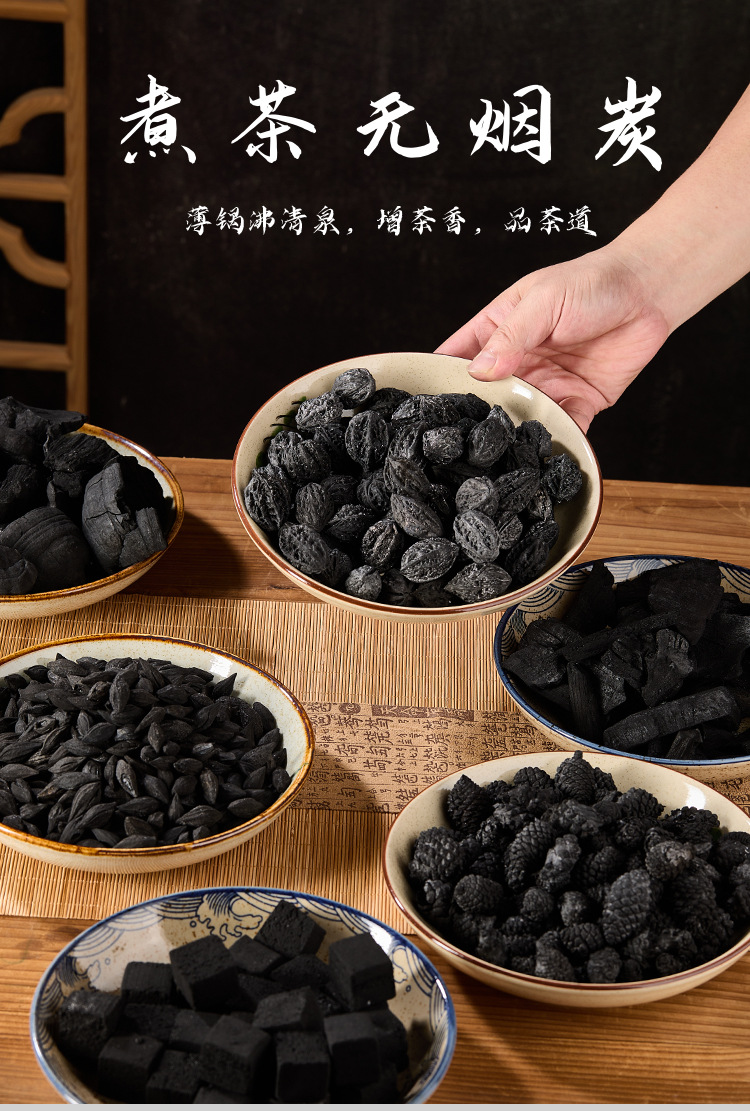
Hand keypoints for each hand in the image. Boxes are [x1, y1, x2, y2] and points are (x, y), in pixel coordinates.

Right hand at [435, 244, 670, 431]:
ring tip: (498, 453)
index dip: (439, 376)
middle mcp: (518, 362)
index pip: (459, 356)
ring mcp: (546, 385)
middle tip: (459, 437)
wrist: (648, 292)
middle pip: (486, 395)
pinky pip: (562, 428)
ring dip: (512, 432)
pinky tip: (544, 453)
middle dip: (475, 415)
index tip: (423, 400)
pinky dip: (555, 441)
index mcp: (499, 330)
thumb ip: (511, 336)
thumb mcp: (543, 301)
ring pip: (520, 416)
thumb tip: (478, 371)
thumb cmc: (592, 283)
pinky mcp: (578, 402)